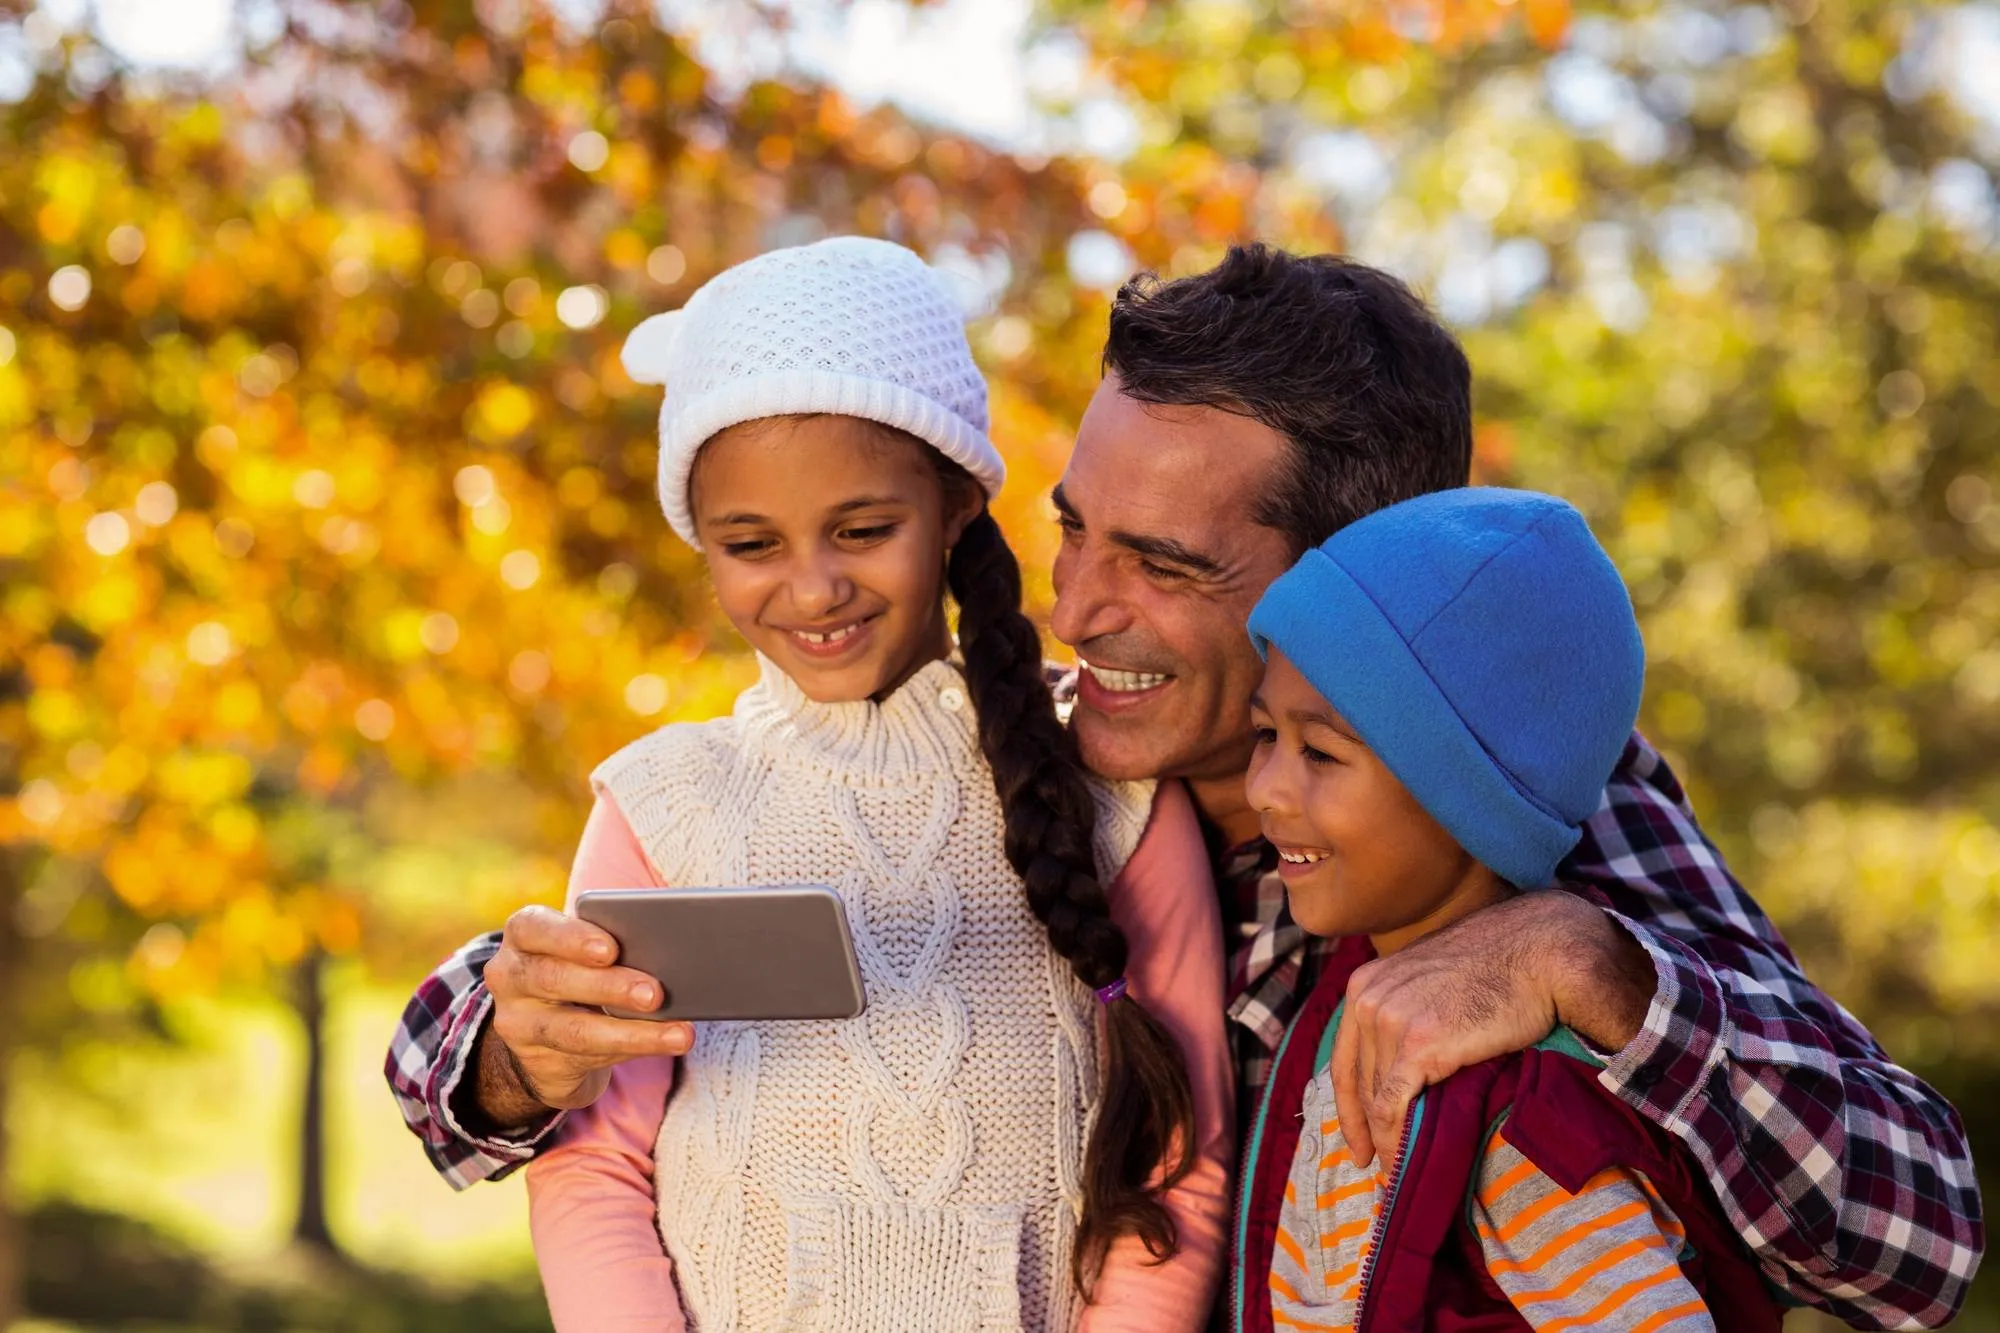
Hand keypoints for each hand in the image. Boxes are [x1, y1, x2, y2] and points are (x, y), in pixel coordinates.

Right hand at [474, 905, 694, 1125]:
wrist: (546, 1034)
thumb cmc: (579, 971)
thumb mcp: (581, 951)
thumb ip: (609, 945)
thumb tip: (669, 952)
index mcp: (523, 935)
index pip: (534, 928)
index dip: (572, 938)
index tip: (610, 949)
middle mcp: (510, 978)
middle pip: (555, 980)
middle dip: (611, 987)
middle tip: (655, 994)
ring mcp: (519, 1025)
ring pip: (575, 1031)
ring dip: (633, 1032)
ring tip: (679, 1034)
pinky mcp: (539, 1064)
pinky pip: (588, 1058)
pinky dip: (633, 1049)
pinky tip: (664, 1044)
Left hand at [1331, 890, 1655, 1168]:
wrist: (1535, 953)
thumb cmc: (1497, 969)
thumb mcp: (1433, 983)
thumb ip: (1409, 1014)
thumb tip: (1406, 1068)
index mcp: (1366, 984)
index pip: (1344, 1058)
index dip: (1348, 1106)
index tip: (1356, 1142)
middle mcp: (1368, 999)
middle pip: (1360, 1082)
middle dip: (1367, 1128)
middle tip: (1380, 1166)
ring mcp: (1389, 1020)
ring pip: (1377, 1099)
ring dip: (1386, 1140)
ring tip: (1399, 1172)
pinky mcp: (1417, 1044)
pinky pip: (1394, 1106)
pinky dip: (1395, 1141)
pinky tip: (1404, 1164)